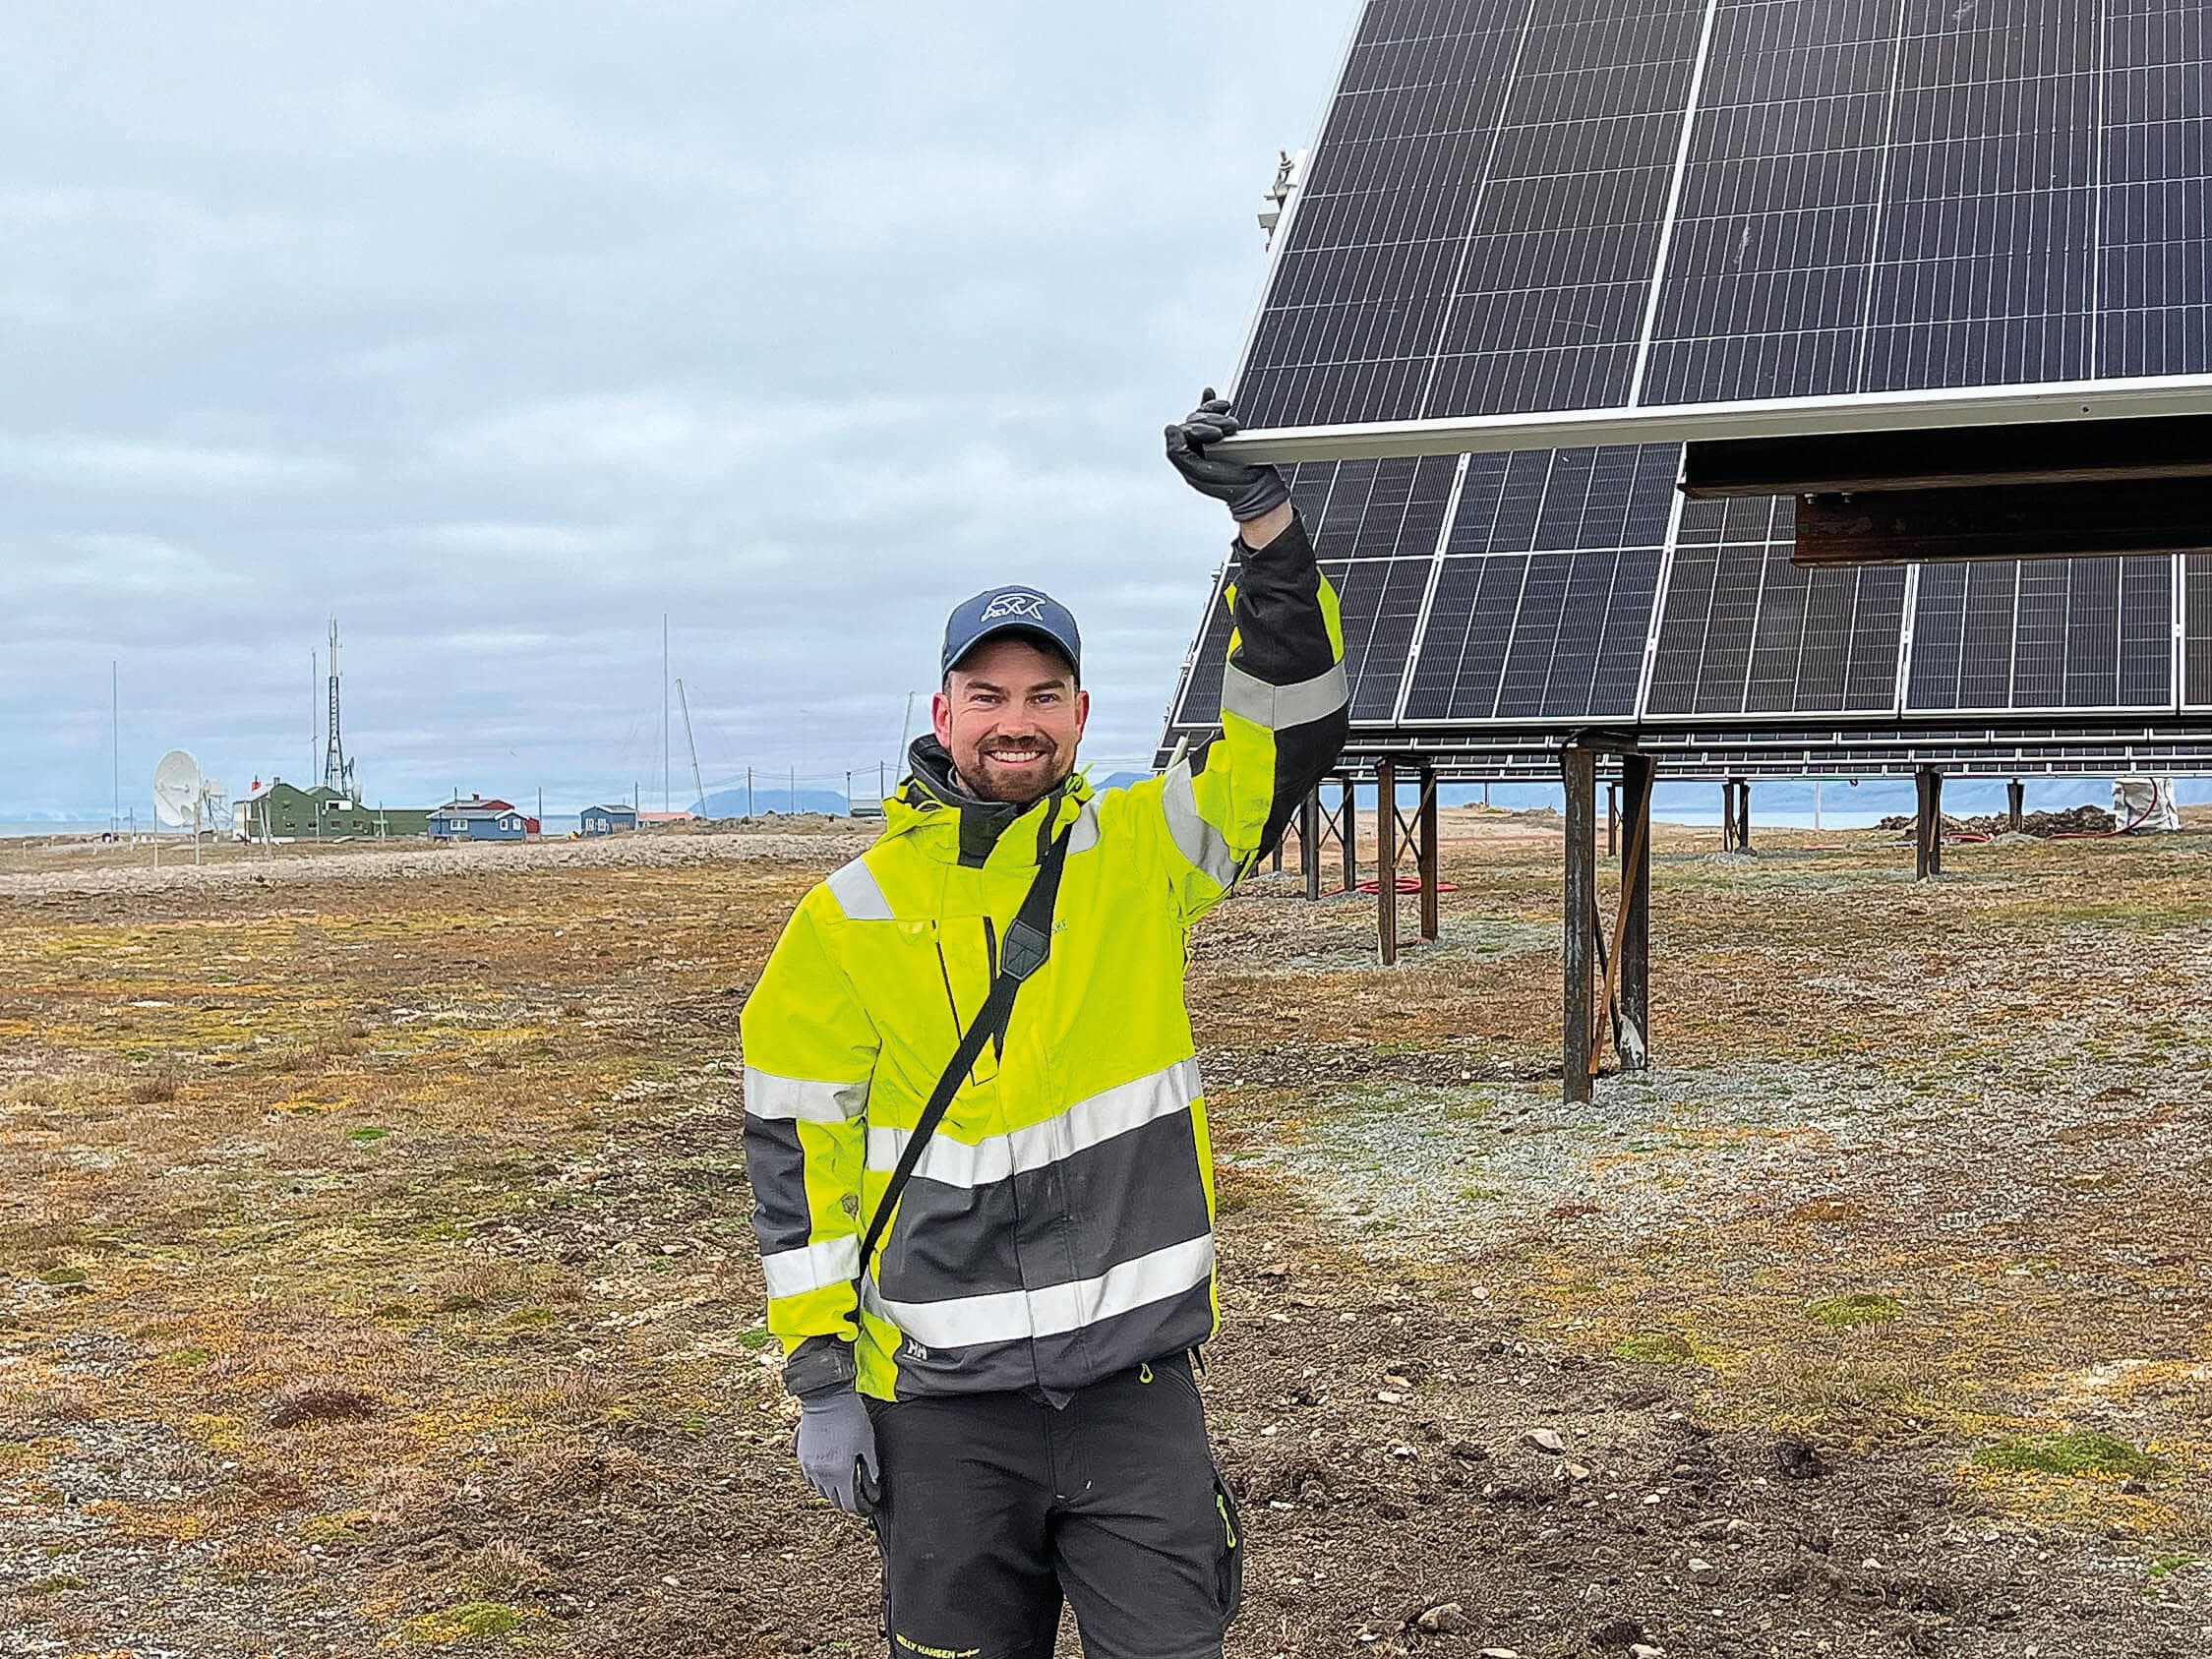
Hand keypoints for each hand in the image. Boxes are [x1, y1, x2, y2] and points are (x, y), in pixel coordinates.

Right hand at [794, 1386, 880, 1514]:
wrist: (827, 1397)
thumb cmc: (851, 1418)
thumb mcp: (868, 1444)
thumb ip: (871, 1468)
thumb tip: (874, 1487)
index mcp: (839, 1473)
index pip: (848, 1504)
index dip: (859, 1508)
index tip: (867, 1507)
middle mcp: (821, 1474)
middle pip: (833, 1500)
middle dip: (846, 1500)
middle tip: (858, 1495)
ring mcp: (808, 1466)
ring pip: (820, 1490)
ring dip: (832, 1490)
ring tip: (844, 1482)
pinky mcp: (801, 1456)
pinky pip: (810, 1478)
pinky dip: (820, 1480)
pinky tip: (829, 1471)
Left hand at [1164, 389, 1289, 522]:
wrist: (1259, 488)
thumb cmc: (1230, 487)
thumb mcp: (1199, 474)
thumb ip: (1178, 453)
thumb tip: (1170, 429)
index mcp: (1187, 456)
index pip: (1185, 430)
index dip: (1200, 429)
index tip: (1217, 436)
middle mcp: (1197, 446)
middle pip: (1195, 419)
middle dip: (1213, 421)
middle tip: (1229, 431)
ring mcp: (1211, 440)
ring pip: (1204, 415)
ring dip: (1217, 414)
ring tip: (1232, 426)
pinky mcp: (1226, 435)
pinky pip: (1213, 413)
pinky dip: (1210, 403)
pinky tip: (1208, 393)